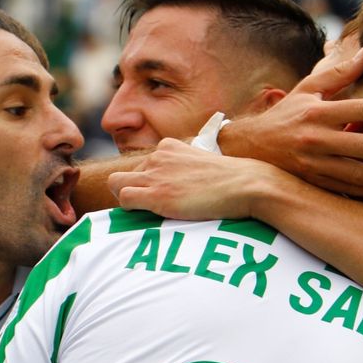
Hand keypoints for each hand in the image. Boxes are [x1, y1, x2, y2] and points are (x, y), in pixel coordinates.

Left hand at [108, 138, 289, 220]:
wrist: (245, 184)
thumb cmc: (232, 180)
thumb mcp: (205, 165)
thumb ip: (188, 169)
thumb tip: (185, 185)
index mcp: (169, 147)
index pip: (144, 164)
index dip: (149, 182)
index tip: (164, 194)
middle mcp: (158, 157)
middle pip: (127, 173)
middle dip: (133, 189)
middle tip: (151, 206)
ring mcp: (155, 175)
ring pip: (117, 183)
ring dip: (128, 199)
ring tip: (146, 211)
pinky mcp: (156, 194)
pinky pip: (123, 199)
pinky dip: (130, 209)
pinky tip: (149, 215)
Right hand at [219, 44, 362, 199]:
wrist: (250, 148)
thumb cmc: (285, 115)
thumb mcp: (307, 90)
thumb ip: (339, 73)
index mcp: (316, 113)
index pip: (360, 110)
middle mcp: (315, 140)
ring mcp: (314, 166)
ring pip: (359, 175)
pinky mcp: (314, 184)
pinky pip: (349, 191)